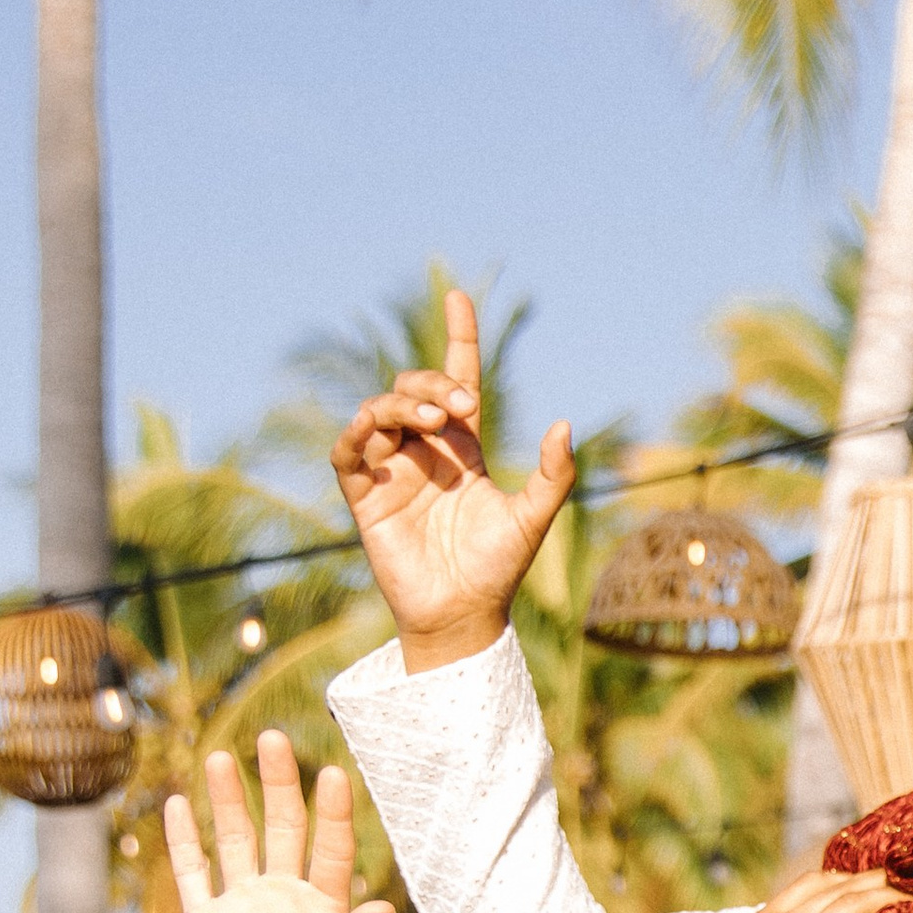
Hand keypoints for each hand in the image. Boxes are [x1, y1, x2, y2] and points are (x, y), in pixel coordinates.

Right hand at [166, 736, 389, 912]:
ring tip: (222, 756)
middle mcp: (283, 901)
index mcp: (321, 912)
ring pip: (234, 839)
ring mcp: (242, 908)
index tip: (332, 772)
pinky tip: (179, 802)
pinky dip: (184, 838)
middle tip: (273, 739)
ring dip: (229, 799)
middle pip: (281, 829)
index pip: (329, 849)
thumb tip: (386, 908)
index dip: (332, 812)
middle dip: (278, 785)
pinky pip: (193, 870)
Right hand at [330, 285, 574, 670]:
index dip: (458, 338)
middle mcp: (424, 451)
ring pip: (380, 411)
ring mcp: (391, 470)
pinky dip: (355, 434)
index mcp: (462, 447)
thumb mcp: (533, 517)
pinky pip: (347, 452)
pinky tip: (373, 428)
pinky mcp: (364, 495)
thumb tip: (566, 425)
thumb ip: (553, 474)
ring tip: (434, 422)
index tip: (459, 298)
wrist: (463, 614)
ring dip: (403, 404)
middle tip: (461, 406)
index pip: (456, 379)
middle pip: (414, 389)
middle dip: (434, 384)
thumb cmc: (497, 568)